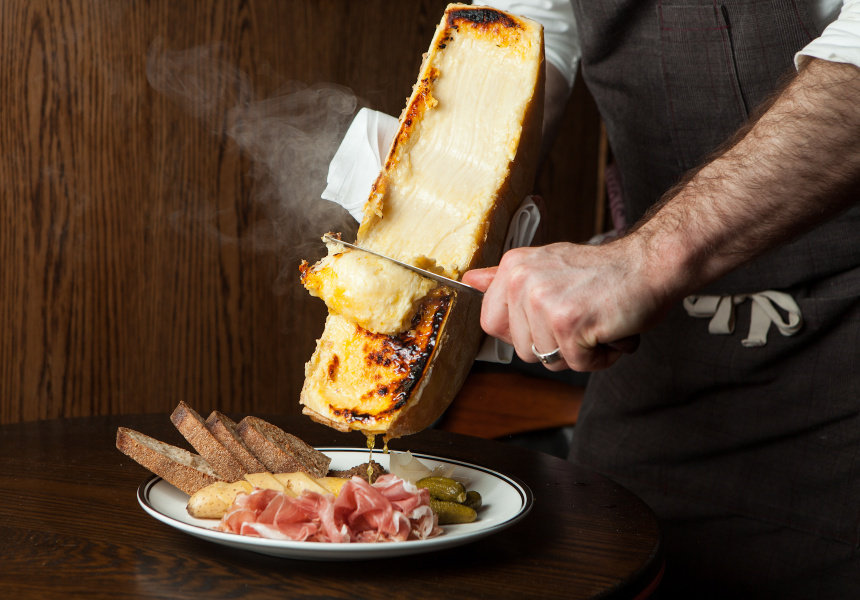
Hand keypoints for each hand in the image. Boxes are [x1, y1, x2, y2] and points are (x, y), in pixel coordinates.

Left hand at [463, 237, 671, 371]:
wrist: (651, 265)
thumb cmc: (604, 273)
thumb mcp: (548, 265)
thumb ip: (506, 277)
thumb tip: (469, 280)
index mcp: (514, 267)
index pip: (490, 322)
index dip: (520, 334)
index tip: (546, 322)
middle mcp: (522, 281)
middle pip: (521, 349)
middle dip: (555, 345)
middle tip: (581, 317)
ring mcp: (543, 301)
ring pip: (549, 360)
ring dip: (579, 352)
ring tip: (596, 321)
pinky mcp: (568, 322)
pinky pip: (577, 364)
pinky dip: (600, 356)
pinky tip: (609, 330)